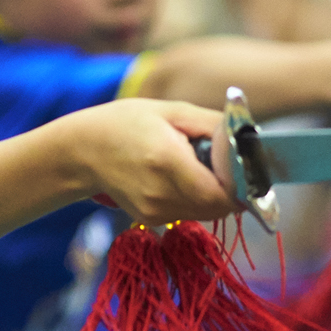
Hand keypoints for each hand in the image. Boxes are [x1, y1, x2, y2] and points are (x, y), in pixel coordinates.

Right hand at [69, 98, 235, 225]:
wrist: (82, 150)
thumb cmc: (126, 123)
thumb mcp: (172, 110)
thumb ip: (213, 124)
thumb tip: (248, 139)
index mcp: (167, 161)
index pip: (222, 193)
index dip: (242, 184)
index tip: (246, 168)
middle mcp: (161, 194)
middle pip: (219, 207)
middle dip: (231, 189)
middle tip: (225, 164)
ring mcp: (153, 211)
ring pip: (206, 214)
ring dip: (214, 195)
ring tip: (200, 168)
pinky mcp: (150, 219)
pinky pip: (189, 214)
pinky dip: (196, 199)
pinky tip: (181, 178)